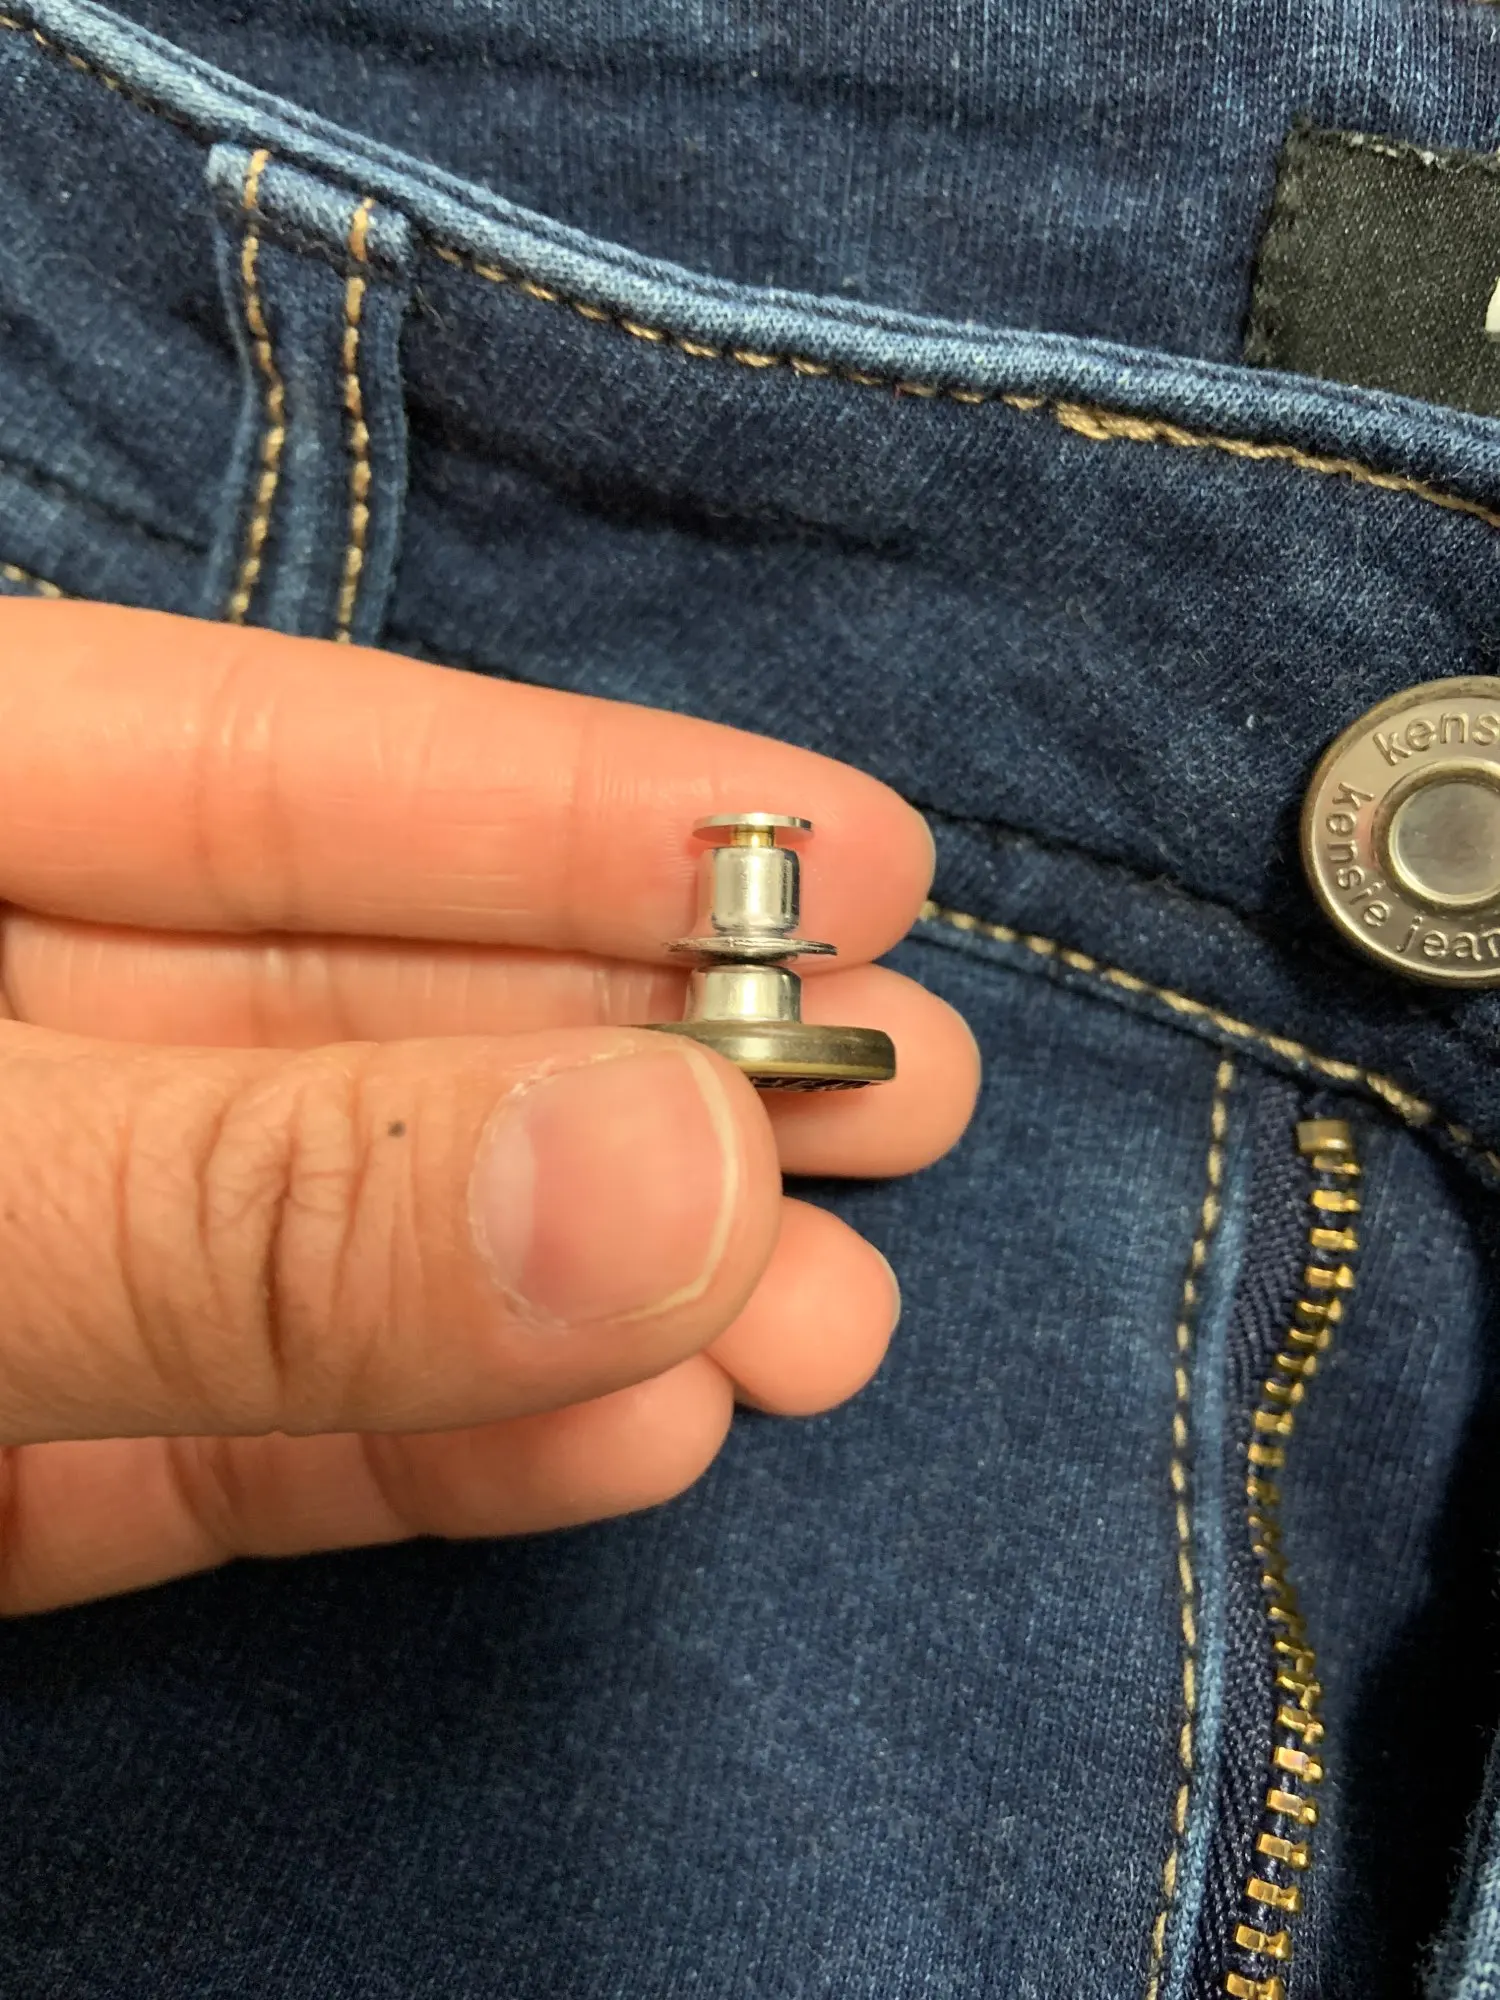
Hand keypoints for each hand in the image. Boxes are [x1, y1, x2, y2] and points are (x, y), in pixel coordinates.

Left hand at [0, 601, 977, 1611]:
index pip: (271, 764)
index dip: (572, 803)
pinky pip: (261, 1435)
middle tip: (899, 1097)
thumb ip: (253, 1197)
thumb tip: (682, 1174)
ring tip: (824, 1321)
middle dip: (642, 1058)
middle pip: (360, 1004)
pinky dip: (451, 1449)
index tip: (850, 851)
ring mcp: (10, 1249)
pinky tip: (640, 1437)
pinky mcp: (22, 1471)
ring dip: (594, 1288)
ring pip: (347, 1237)